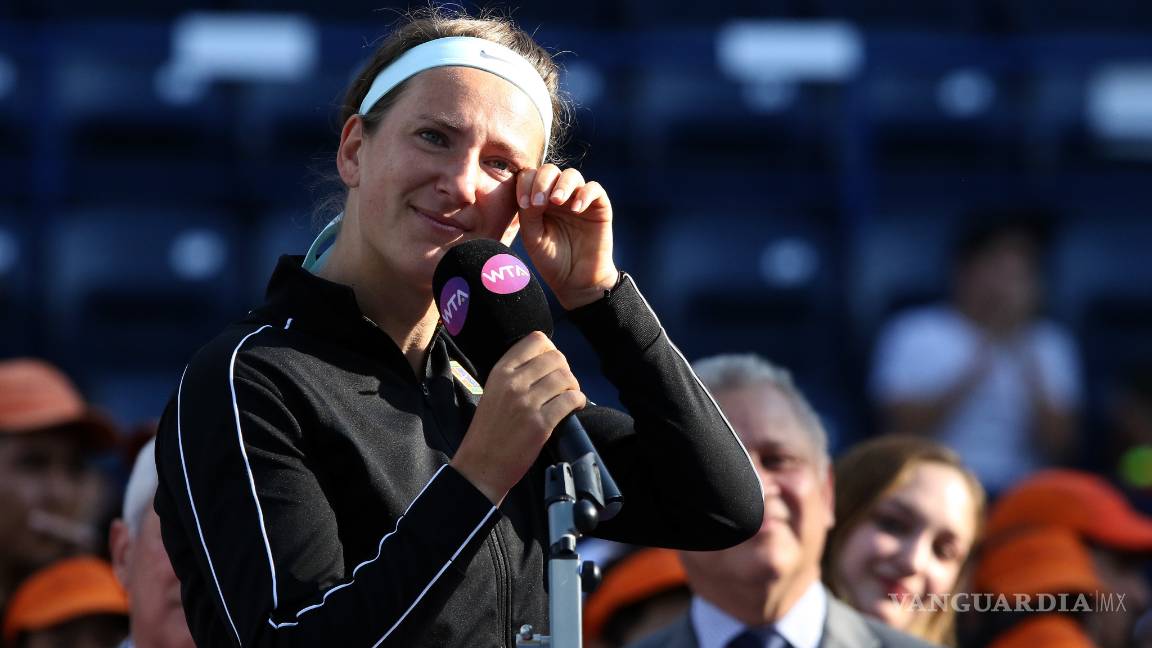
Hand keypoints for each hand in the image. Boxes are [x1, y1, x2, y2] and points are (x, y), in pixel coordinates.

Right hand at [451, 332, 586, 504]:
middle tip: (563, 385)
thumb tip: (546, 362)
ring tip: (569, 397)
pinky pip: (571, 401)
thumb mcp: (494, 390)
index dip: (551, 350)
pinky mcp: (540, 424)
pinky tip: (574, 407)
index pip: (536, 340)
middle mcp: (513, 383)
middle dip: (566, 370)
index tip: (552, 366)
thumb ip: (515, 374)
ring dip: (573, 387)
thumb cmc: (489, 430)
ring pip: (566, 378)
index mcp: (501, 371)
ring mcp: (527, 403)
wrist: (481, 464)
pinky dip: (578, 402)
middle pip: (556, 358)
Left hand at [516, 165, 619, 309]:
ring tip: (557, 200)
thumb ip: (529, 214)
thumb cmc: (552, 260)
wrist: (576, 281)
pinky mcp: (599, 207)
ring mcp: (579, 199)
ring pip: (572, 175)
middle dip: (542, 181)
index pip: (530, 177)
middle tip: (538, 202)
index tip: (523, 204)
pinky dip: (584, 194)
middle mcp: (559, 196)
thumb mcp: (533, 238)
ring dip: (562, 184)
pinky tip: (576, 209)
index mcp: (539, 200)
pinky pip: (594, 189)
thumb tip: (532, 194)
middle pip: (550, 170)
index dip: (525, 184)